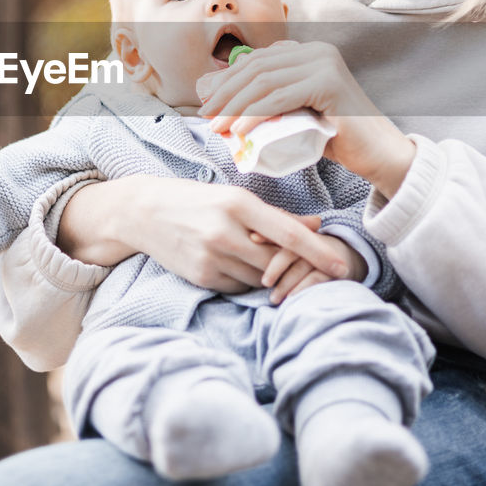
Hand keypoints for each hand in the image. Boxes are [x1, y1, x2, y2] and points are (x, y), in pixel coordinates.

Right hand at [59, 175, 351, 292]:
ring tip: (263, 262)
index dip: (318, 252)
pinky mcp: (201, 277)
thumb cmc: (196, 200)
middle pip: (277, 262)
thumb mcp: (235, 198)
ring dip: (269, 275)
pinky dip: (246, 281)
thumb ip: (276, 215)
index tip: (340, 266)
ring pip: (260, 278)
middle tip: (306, 268)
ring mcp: (211, 257)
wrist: (144, 212)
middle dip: (292, 268)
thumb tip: (317, 223)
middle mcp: (225, 232)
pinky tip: (237, 266)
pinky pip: (239, 287)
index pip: (289, 234)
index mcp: (237, 204)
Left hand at [197, 40, 415, 195]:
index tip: (208, 103)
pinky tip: (238, 130)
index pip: (257, 60)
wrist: (379, 155)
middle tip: (206, 116)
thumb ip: (272, 100)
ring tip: (217, 127)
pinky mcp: (329, 83)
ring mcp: (325, 64)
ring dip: (234, 105)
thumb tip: (225, 104)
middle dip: (225, 92)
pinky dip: (254, 114)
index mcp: (308, 51)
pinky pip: (280, 98)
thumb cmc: (336, 138)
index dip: (227, 79)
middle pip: (257, 67)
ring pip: (264, 82)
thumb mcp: (297, 112)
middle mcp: (317, 50)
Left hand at [252, 232, 366, 303]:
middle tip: (264, 282)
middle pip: (290, 248)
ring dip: (286, 283)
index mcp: (296, 231)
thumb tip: (245, 244)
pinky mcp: (336, 270)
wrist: (343, 262)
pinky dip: (302, 288)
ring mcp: (324, 253)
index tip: (252, 240)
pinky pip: (316, 277)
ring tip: (273, 298)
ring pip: (302, 264)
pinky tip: (290, 298)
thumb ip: (265, 249)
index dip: (266, 234)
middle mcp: (310, 239)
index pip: (279, 227)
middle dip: (276, 265)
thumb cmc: (304, 259)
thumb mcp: (286, 251)